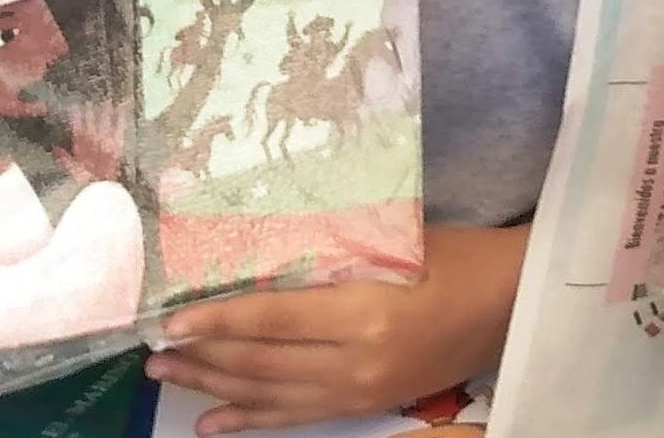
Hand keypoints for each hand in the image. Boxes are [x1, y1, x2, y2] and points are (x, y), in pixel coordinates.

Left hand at [154, 223, 527, 432]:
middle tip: (153, 350)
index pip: (271, 320)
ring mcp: (359, 392)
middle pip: (260, 363)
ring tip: (169, 376)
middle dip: (202, 356)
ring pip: (269, 393)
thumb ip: (331, 254)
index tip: (170, 317)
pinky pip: (296, 416)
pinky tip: (215, 423)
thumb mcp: (394, 242)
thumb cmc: (457, 257)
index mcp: (364, 313)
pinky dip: (250, 420)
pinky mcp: (365, 405)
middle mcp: (355, 362)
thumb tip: (256, 256)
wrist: (510, 305)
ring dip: (214, 387)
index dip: (217, 321)